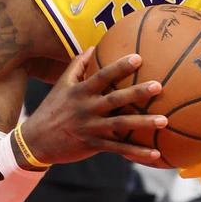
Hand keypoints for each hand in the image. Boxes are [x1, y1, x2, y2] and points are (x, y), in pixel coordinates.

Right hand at [19, 47, 166, 166]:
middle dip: (137, 93)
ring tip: (164, 121)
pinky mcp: (94, 145)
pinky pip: (118, 149)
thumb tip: (92, 47)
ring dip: (143, 123)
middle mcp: (87, 109)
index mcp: (80, 92)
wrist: (36, 140)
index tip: (138, 58)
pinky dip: (137, 153)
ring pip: (121, 125)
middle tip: (158, 86)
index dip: (120, 67)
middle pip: (115, 99)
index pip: (102, 76)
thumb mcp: (61, 85)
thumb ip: (77, 66)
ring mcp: (91, 128)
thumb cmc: (52, 109)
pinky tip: (156, 154)